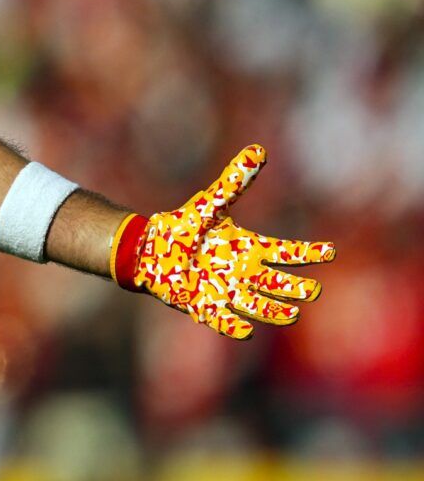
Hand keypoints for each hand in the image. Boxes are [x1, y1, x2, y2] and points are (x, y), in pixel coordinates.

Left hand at [117, 144, 335, 339]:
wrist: (150, 250)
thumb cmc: (185, 228)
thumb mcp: (209, 204)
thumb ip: (233, 182)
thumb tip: (258, 150)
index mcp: (248, 249)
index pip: (286, 252)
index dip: (309, 253)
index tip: (331, 251)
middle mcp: (243, 273)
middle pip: (279, 285)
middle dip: (296, 290)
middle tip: (312, 291)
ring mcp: (226, 292)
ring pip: (258, 306)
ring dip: (274, 311)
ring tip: (291, 314)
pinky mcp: (204, 306)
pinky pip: (223, 321)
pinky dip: (234, 326)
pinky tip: (245, 331)